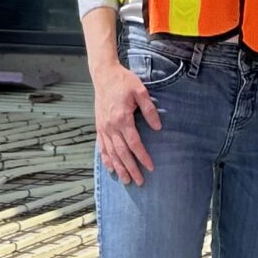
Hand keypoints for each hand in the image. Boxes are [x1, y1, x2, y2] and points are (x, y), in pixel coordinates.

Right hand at [93, 62, 161, 185]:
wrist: (104, 75)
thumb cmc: (124, 81)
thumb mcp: (140, 90)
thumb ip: (149, 109)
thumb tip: (157, 127)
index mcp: (122, 118)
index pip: (134, 144)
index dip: (142, 157)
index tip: (150, 167)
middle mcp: (111, 126)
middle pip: (122, 153)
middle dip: (131, 169)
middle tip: (139, 182)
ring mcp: (103, 128)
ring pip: (111, 153)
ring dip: (118, 168)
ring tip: (126, 181)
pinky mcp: (99, 126)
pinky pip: (101, 146)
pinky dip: (106, 159)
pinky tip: (110, 168)